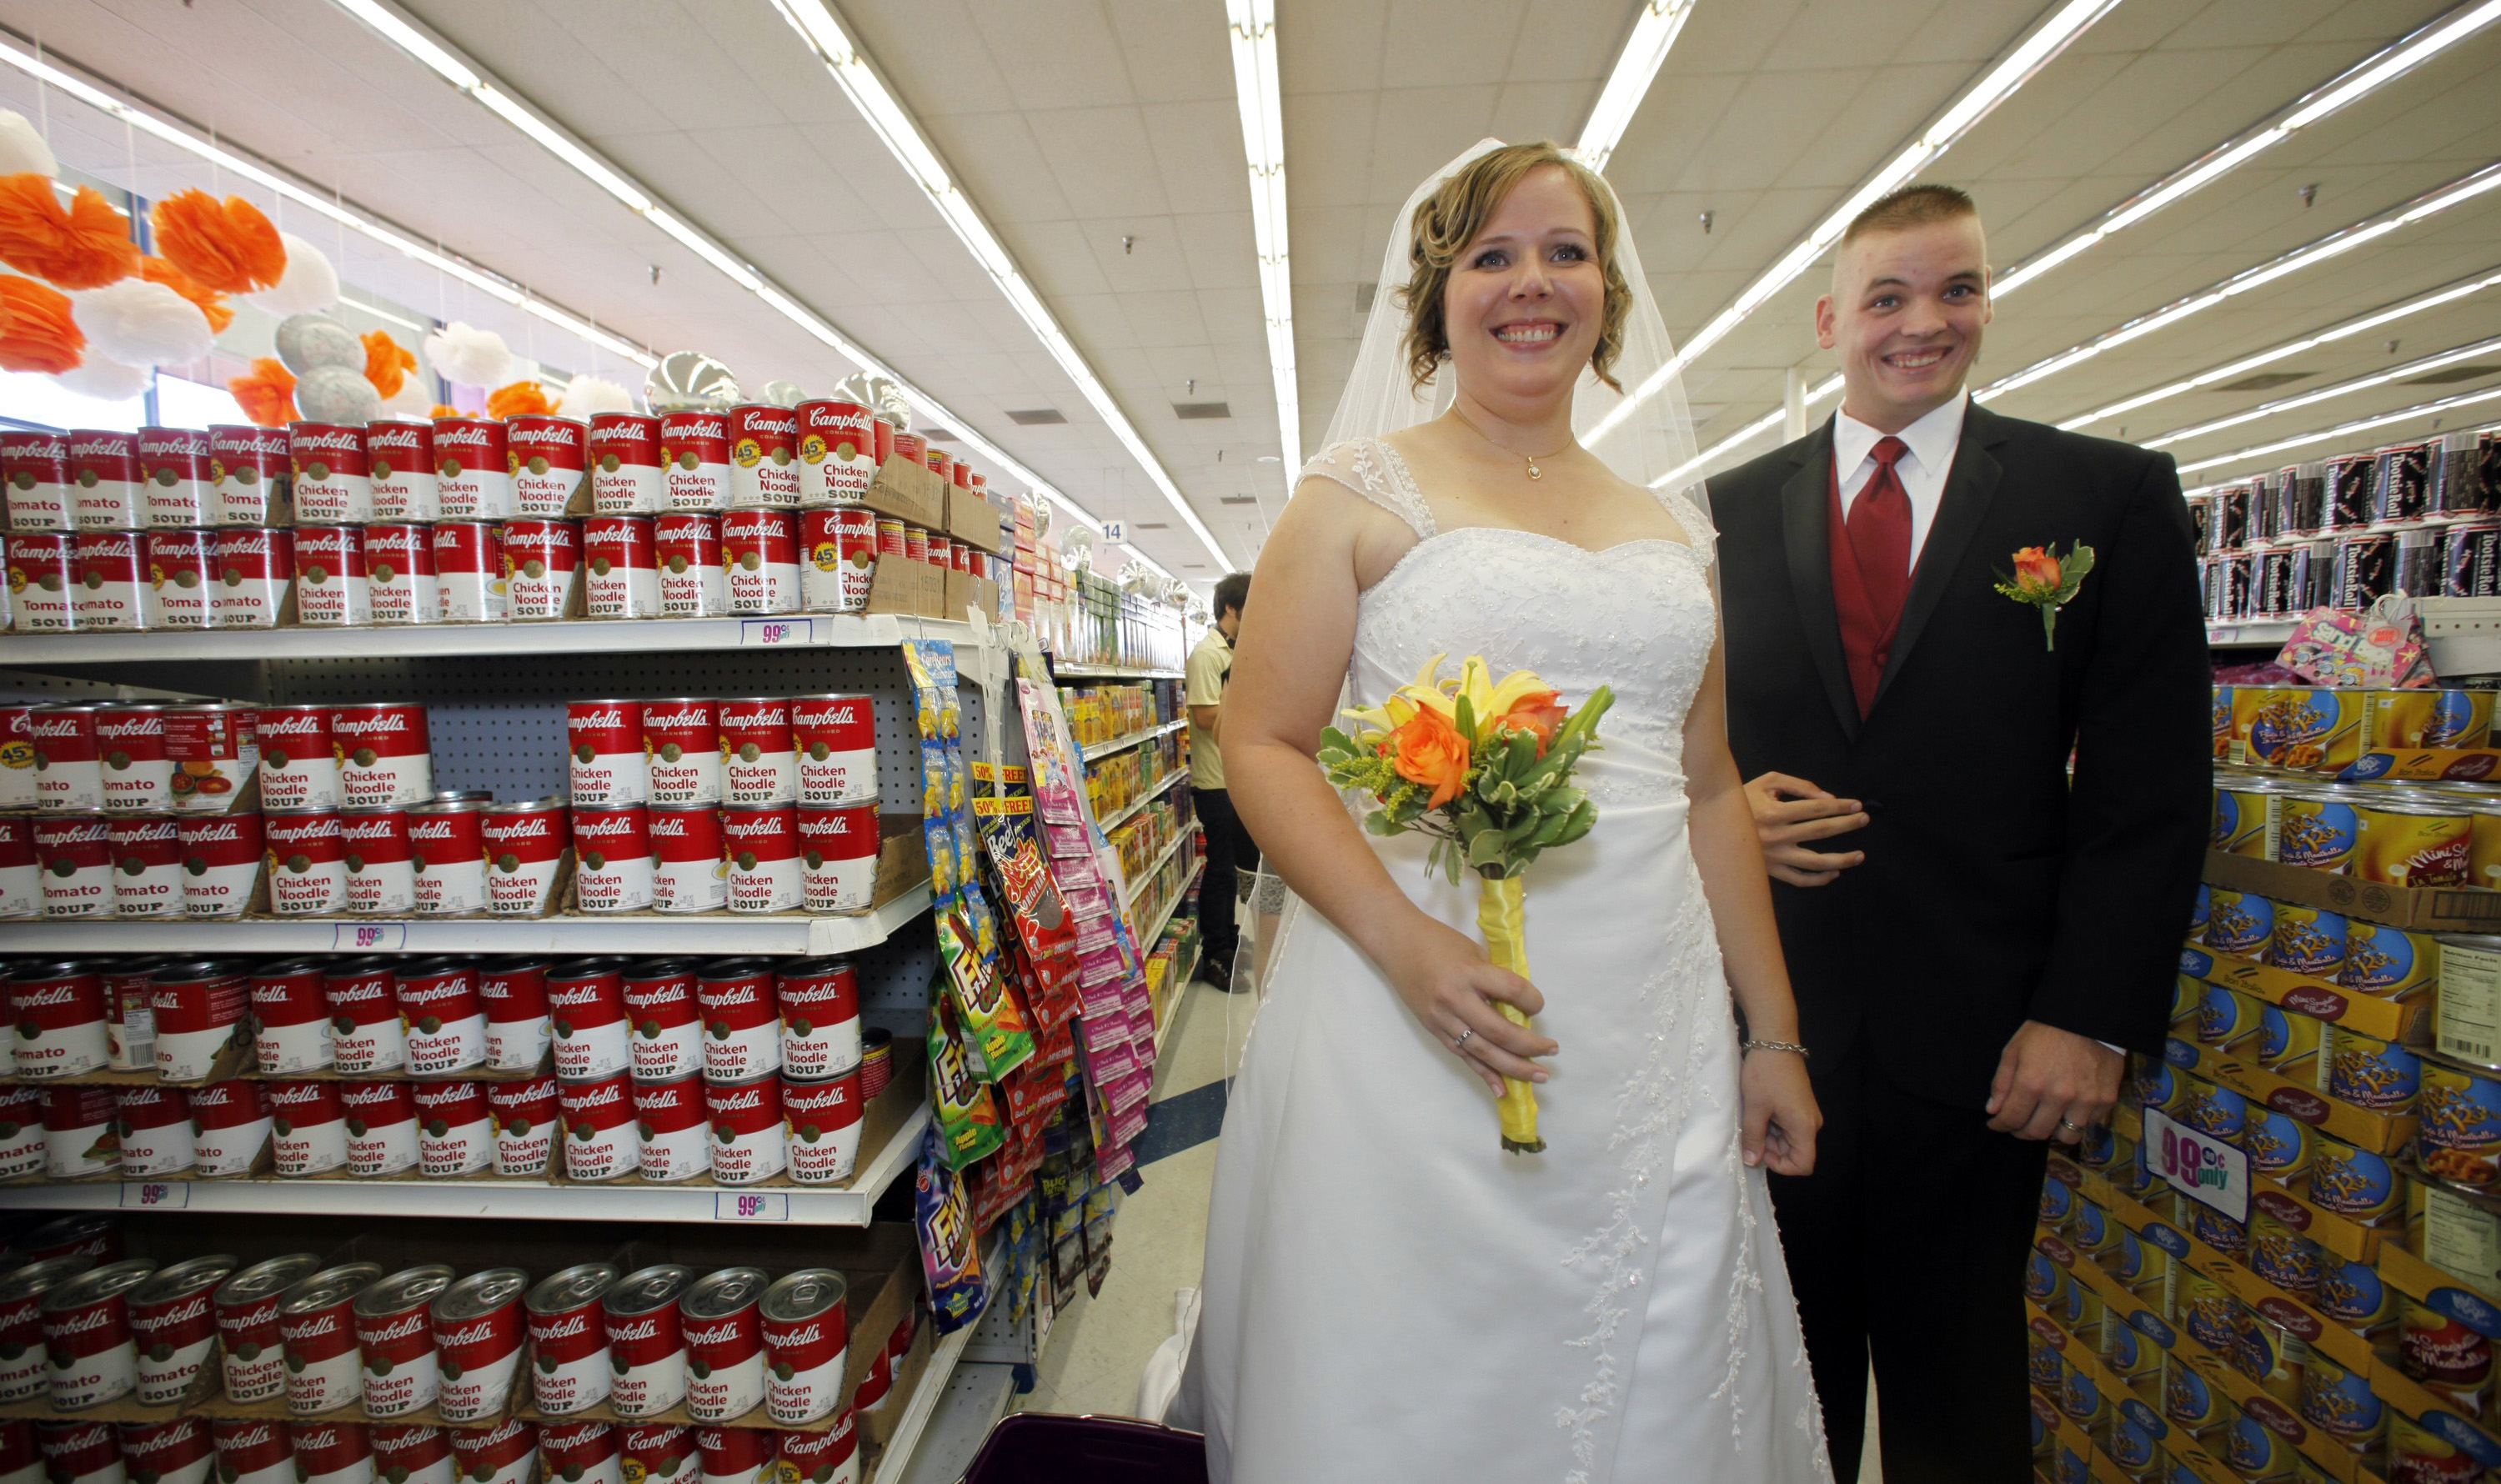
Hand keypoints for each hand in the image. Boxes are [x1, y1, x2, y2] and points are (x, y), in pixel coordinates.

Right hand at [1379, 913, 1554, 1096]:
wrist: (1396, 944)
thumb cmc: (1438, 941)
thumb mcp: (1472, 951)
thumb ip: (1494, 978)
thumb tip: (1518, 1006)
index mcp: (1469, 973)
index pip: (1511, 991)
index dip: (1532, 1001)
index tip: (1537, 1005)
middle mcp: (1455, 999)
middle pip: (1499, 1031)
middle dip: (1530, 1045)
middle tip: (1552, 1051)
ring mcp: (1443, 1018)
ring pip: (1483, 1051)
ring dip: (1514, 1067)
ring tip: (1539, 1075)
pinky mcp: (1434, 1030)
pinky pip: (1463, 1056)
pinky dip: (1484, 1073)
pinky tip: (1502, 1089)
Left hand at [1741, 1048, 1818, 1174]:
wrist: (1774, 1041)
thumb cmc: (1765, 1073)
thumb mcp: (1754, 1108)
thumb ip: (1753, 1138)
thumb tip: (1752, 1161)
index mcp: (1804, 1127)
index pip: (1804, 1165)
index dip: (1782, 1166)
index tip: (1761, 1152)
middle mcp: (1810, 1123)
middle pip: (1795, 1152)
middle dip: (1771, 1148)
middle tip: (1751, 1131)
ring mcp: (1805, 1113)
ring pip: (1788, 1138)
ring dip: (1769, 1135)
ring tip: (1752, 1117)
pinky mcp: (1799, 1105)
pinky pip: (1787, 1125)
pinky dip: (1772, 1124)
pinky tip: (1758, 1110)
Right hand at [1744, 772, 1868, 886]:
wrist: (1714, 825)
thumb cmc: (1741, 800)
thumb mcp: (1766, 782)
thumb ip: (1798, 785)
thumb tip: (1827, 798)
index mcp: (1775, 813)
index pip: (1816, 809)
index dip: (1840, 806)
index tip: (1856, 805)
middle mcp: (1777, 836)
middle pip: (1821, 831)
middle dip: (1847, 825)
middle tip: (1864, 819)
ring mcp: (1774, 857)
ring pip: (1814, 862)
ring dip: (1841, 859)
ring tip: (1860, 855)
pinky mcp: (1771, 871)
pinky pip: (1799, 880)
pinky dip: (1819, 880)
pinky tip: (1834, 873)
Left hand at [1986, 1020, 2122, 1142]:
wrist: (2087, 1018)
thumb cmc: (2046, 1031)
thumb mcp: (2015, 1049)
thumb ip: (2002, 1082)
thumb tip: (1994, 1110)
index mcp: (2032, 1082)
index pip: (2012, 1119)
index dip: (2000, 1125)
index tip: (1996, 1124)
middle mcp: (2059, 1096)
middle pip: (2037, 1132)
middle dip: (2021, 1132)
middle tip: (2018, 1125)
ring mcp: (2085, 1100)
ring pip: (2066, 1135)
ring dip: (2052, 1130)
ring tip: (2045, 1118)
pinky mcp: (2106, 1100)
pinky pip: (2088, 1124)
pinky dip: (2076, 1120)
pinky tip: (2069, 1107)